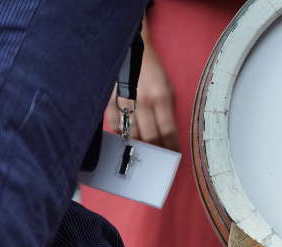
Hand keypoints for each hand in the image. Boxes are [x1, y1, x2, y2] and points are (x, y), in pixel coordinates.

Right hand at [106, 29, 178, 150]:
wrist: (130, 49)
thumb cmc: (152, 71)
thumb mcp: (167, 88)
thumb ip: (166, 112)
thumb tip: (166, 136)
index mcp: (161, 98)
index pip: (168, 131)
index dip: (170, 147)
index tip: (172, 157)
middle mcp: (143, 102)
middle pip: (149, 136)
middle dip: (155, 152)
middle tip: (157, 162)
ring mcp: (124, 102)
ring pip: (131, 134)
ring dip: (137, 147)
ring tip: (142, 157)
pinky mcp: (109, 101)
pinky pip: (114, 125)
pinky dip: (119, 136)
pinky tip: (123, 143)